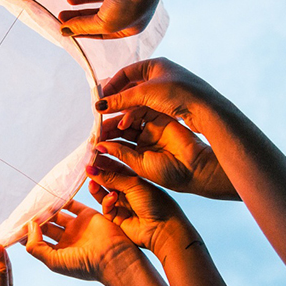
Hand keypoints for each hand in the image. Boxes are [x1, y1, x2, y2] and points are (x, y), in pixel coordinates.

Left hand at [24, 199, 145, 285]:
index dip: (27, 233)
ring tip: (36, 203)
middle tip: (24, 210)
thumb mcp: (54, 261)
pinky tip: (51, 196)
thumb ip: (36, 247)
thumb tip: (30, 226)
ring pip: (56, 214)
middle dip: (35, 219)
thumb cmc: (83, 265)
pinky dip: (61, 199)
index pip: (38, 240)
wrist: (113, 258)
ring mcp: (77, 226)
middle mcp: (66, 239)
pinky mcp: (87, 215)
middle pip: (46, 225)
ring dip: (46, 209)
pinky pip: (71, 204)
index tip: (15, 225)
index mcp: (58, 253)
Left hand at [58, 0, 161, 38]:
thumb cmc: (129, 1)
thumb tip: (64, 32)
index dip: (82, 32)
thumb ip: (84, 26)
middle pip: (100, 15)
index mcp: (132, 26)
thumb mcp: (104, 21)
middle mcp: (133, 9)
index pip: (102, 34)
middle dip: (79, 16)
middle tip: (61, 14)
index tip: (64, 29)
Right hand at [87, 165, 194, 256]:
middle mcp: (127, 191)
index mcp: (135, 179)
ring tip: (92, 183)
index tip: (93, 156)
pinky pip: (107, 208)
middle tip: (87, 168)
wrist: (164, 228)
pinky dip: (107, 202)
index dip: (105, 162)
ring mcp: (122, 205)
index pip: (116, 168)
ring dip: (98, 188)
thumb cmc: (155, 202)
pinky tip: (113, 197)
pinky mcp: (117, 218)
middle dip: (98, 175)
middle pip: (107, 180)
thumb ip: (112, 177)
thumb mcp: (134, 184)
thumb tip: (92, 169)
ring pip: (103, 194)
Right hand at [95, 58, 224, 133]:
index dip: (111, 85)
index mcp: (155, 64)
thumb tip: (99, 105)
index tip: (101, 99)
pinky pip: (149, 107)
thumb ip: (121, 99)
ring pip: (140, 98)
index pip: (125, 72)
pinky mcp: (173, 103)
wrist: (208, 110)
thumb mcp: (145, 94)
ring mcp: (168, 89)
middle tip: (106, 111)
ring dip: (127, 109)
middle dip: (118, 99)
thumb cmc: (179, 94)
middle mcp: (161, 74)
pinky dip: (139, 114)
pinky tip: (132, 123)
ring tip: (118, 120)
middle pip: (131, 86)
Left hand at [97, 107, 237, 199]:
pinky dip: (130, 116)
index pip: (115, 146)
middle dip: (106, 131)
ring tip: (103, 126)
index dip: (103, 144)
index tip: (89, 144)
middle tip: (93, 131)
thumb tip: (98, 147)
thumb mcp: (139, 166)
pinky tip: (122, 123)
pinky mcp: (159, 118)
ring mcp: (151, 128)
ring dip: (115, 122)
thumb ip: (120, 155)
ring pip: (127, 121)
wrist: (195, 167)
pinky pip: (141, 112)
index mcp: (137, 154)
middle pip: (119, 131)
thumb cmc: (169, 173)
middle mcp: (143, 140)